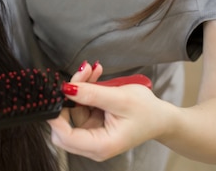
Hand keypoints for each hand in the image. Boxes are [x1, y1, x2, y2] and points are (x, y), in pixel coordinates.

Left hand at [49, 63, 167, 161]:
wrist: (161, 117)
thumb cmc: (147, 112)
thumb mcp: (120, 98)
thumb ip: (92, 94)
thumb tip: (67, 89)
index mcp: (101, 145)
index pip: (64, 136)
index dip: (55, 115)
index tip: (54, 93)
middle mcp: (93, 144)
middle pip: (64, 124)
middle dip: (69, 96)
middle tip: (80, 74)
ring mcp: (91, 134)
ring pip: (71, 111)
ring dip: (78, 89)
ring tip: (91, 71)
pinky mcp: (92, 124)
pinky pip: (79, 107)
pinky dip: (84, 91)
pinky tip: (93, 77)